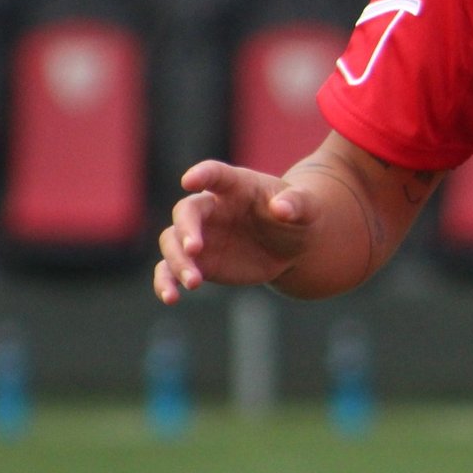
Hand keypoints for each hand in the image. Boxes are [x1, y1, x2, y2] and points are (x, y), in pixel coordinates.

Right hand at [154, 160, 318, 303]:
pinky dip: (165, 282)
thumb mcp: (306, 208)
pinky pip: (170, 269)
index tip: (188, 180)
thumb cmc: (299, 215)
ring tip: (194, 282)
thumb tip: (281, 208)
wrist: (294, 245)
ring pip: (172, 242)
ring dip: (176, 260)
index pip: (215, 174)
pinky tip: (171, 297)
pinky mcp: (197, 261)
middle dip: (186, 229)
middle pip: (186, 211)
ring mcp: (200, 235)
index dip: (201, 175)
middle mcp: (212, 208)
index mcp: (236, 186)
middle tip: (195, 249)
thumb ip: (295, 204)